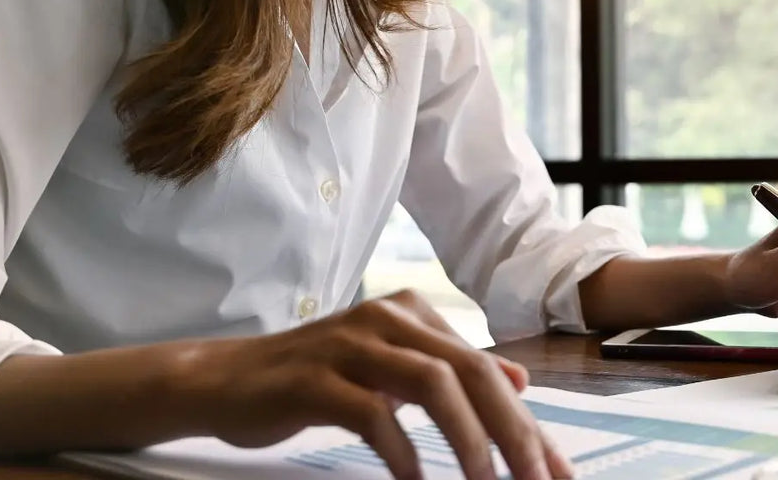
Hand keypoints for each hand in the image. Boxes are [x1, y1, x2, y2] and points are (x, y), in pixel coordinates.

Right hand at [175, 289, 571, 479]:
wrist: (223, 379)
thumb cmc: (317, 379)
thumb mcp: (392, 370)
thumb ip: (452, 372)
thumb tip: (518, 382)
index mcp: (413, 314)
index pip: (486, 369)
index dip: (526, 422)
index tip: (554, 471)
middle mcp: (388, 318)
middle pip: (470, 372)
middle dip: (512, 431)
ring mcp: (349, 343)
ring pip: (432, 384)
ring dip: (467, 440)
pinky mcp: (313, 377)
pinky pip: (371, 414)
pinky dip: (401, 452)